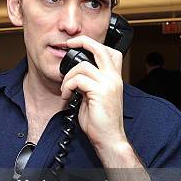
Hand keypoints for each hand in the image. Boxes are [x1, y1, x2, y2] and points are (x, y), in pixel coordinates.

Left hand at [60, 35, 126, 152]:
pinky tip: (67, 96)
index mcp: (114, 78)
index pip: (110, 51)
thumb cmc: (100, 121)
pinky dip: (67, 86)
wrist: (108, 138)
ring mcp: (109, 84)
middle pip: (100, 49)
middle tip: (67, 46)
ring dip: (68, 77)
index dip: (92, 44)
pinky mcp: (100, 92)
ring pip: (82, 66)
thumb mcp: (93, 97)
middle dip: (82, 42)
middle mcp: (114, 78)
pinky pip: (78, 80)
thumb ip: (88, 84)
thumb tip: (75, 77)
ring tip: (65, 90)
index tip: (75, 45)